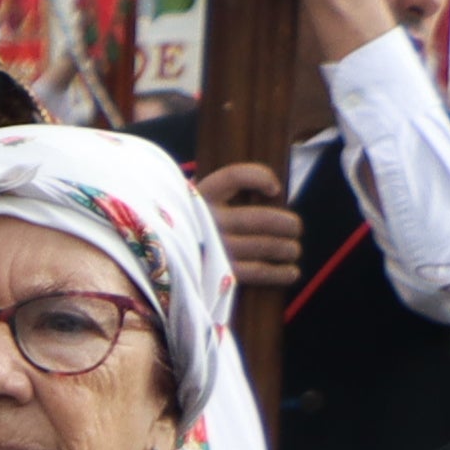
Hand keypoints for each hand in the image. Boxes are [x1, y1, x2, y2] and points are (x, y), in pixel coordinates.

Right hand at [195, 153, 305, 295]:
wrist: (154, 263)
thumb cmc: (188, 229)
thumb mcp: (194, 203)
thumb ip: (223, 193)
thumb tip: (272, 193)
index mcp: (200, 197)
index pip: (235, 177)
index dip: (261, 178)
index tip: (275, 189)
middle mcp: (207, 221)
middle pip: (262, 218)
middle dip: (287, 224)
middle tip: (294, 229)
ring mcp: (213, 248)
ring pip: (266, 245)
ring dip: (287, 249)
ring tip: (292, 250)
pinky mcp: (218, 273)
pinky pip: (258, 271)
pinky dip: (280, 272)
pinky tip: (291, 272)